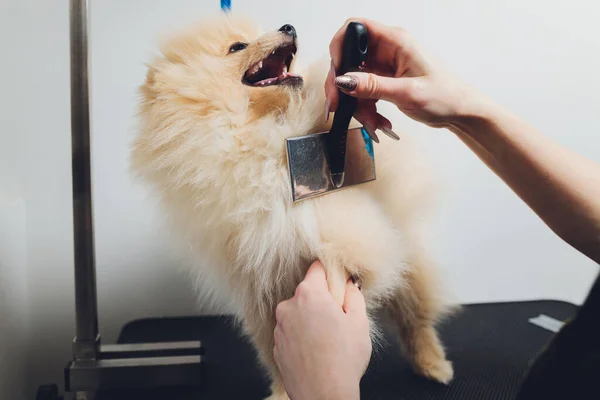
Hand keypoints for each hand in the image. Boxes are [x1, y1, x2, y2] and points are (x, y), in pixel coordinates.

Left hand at [274, 261, 371, 399]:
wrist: (322, 395)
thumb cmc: (343, 358)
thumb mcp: (359, 322)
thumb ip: (353, 295)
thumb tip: (349, 284)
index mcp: (309, 294)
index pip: (317, 268)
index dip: (330, 272)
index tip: (339, 281)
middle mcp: (288, 306)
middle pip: (307, 292)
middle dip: (322, 300)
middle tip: (339, 318)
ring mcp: (280, 327)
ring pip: (298, 313)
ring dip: (310, 320)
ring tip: (328, 340)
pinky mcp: (276, 346)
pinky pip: (291, 333)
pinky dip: (302, 337)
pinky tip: (316, 352)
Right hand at [325, 18, 478, 134]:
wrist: (460, 111)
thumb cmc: (445, 96)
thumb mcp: (406, 93)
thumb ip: (372, 86)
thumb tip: (343, 80)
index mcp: (396, 41)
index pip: (356, 28)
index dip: (340, 45)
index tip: (337, 71)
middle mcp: (388, 49)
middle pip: (350, 58)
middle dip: (343, 85)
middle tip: (339, 106)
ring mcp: (385, 65)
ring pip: (354, 79)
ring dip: (357, 103)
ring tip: (372, 122)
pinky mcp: (385, 79)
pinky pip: (364, 91)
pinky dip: (365, 108)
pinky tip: (377, 121)